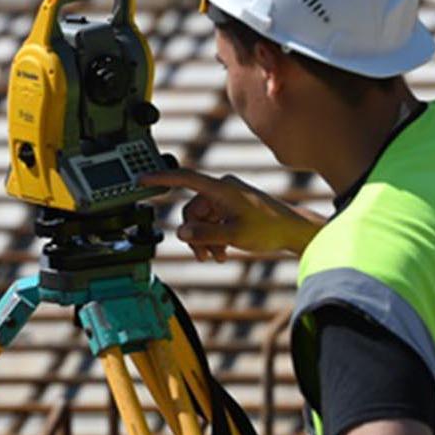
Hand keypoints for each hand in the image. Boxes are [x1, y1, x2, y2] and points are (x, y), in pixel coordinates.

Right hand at [137, 167, 324, 261]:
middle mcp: (221, 190)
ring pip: (201, 220)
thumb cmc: (269, 229)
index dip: (161, 178)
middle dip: (195, 235)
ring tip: (218, 257)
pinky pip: (212, 222)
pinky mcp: (232, 209)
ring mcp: (227, 199)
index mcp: (221, 188)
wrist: (292, 231)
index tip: (141, 180)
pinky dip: (213, 237)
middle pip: (191, 212)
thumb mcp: (233, 235)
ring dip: (205, 240)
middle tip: (204, 256)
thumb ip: (205, 234)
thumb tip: (181, 233)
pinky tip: (222, 252)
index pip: (185, 178)